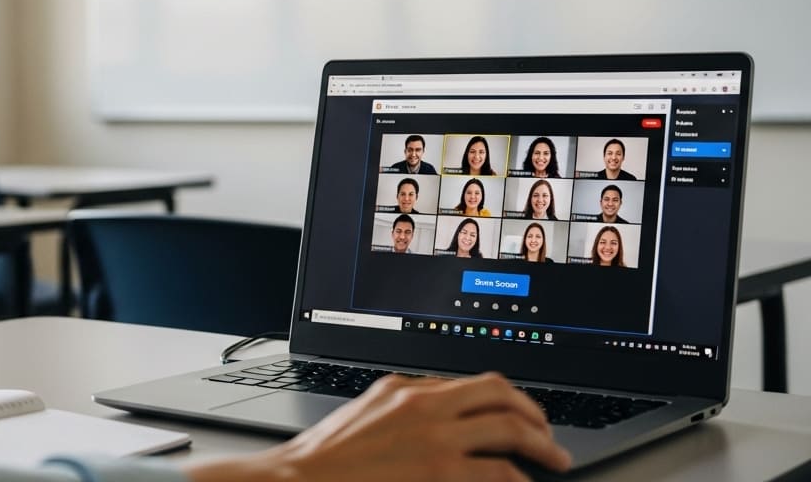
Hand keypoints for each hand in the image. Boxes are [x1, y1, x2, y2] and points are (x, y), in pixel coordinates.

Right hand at [188, 372, 571, 481]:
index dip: (505, 398)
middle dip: (534, 413)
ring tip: (556, 460)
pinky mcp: (439, 471)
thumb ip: (400, 410)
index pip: (470, 382)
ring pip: (509, 427)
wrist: (297, 479)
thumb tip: (436, 415)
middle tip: (548, 435)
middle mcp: (423, 404)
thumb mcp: (363, 417)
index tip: (520, 414)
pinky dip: (518, 478)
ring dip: (542, 445)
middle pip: (499, 393)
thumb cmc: (323, 458)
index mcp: (403, 388)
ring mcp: (434, 437)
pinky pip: (498, 471)